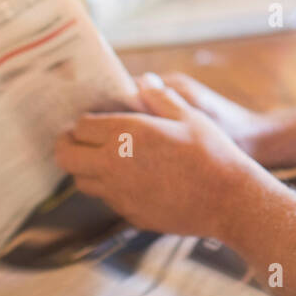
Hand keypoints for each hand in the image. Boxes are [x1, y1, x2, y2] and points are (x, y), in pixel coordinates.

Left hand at [55, 74, 267, 237]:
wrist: (228, 199)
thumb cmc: (212, 152)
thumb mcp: (189, 116)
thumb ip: (160, 98)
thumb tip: (142, 82)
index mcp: (125, 134)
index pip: (80, 127)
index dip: (83, 122)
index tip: (91, 121)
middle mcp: (113, 164)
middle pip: (67, 156)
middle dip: (68, 145)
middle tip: (78, 140)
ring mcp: (119, 193)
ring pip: (81, 181)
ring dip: (86, 168)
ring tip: (105, 159)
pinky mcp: (130, 214)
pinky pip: (107, 199)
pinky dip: (110, 188)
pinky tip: (133, 180)